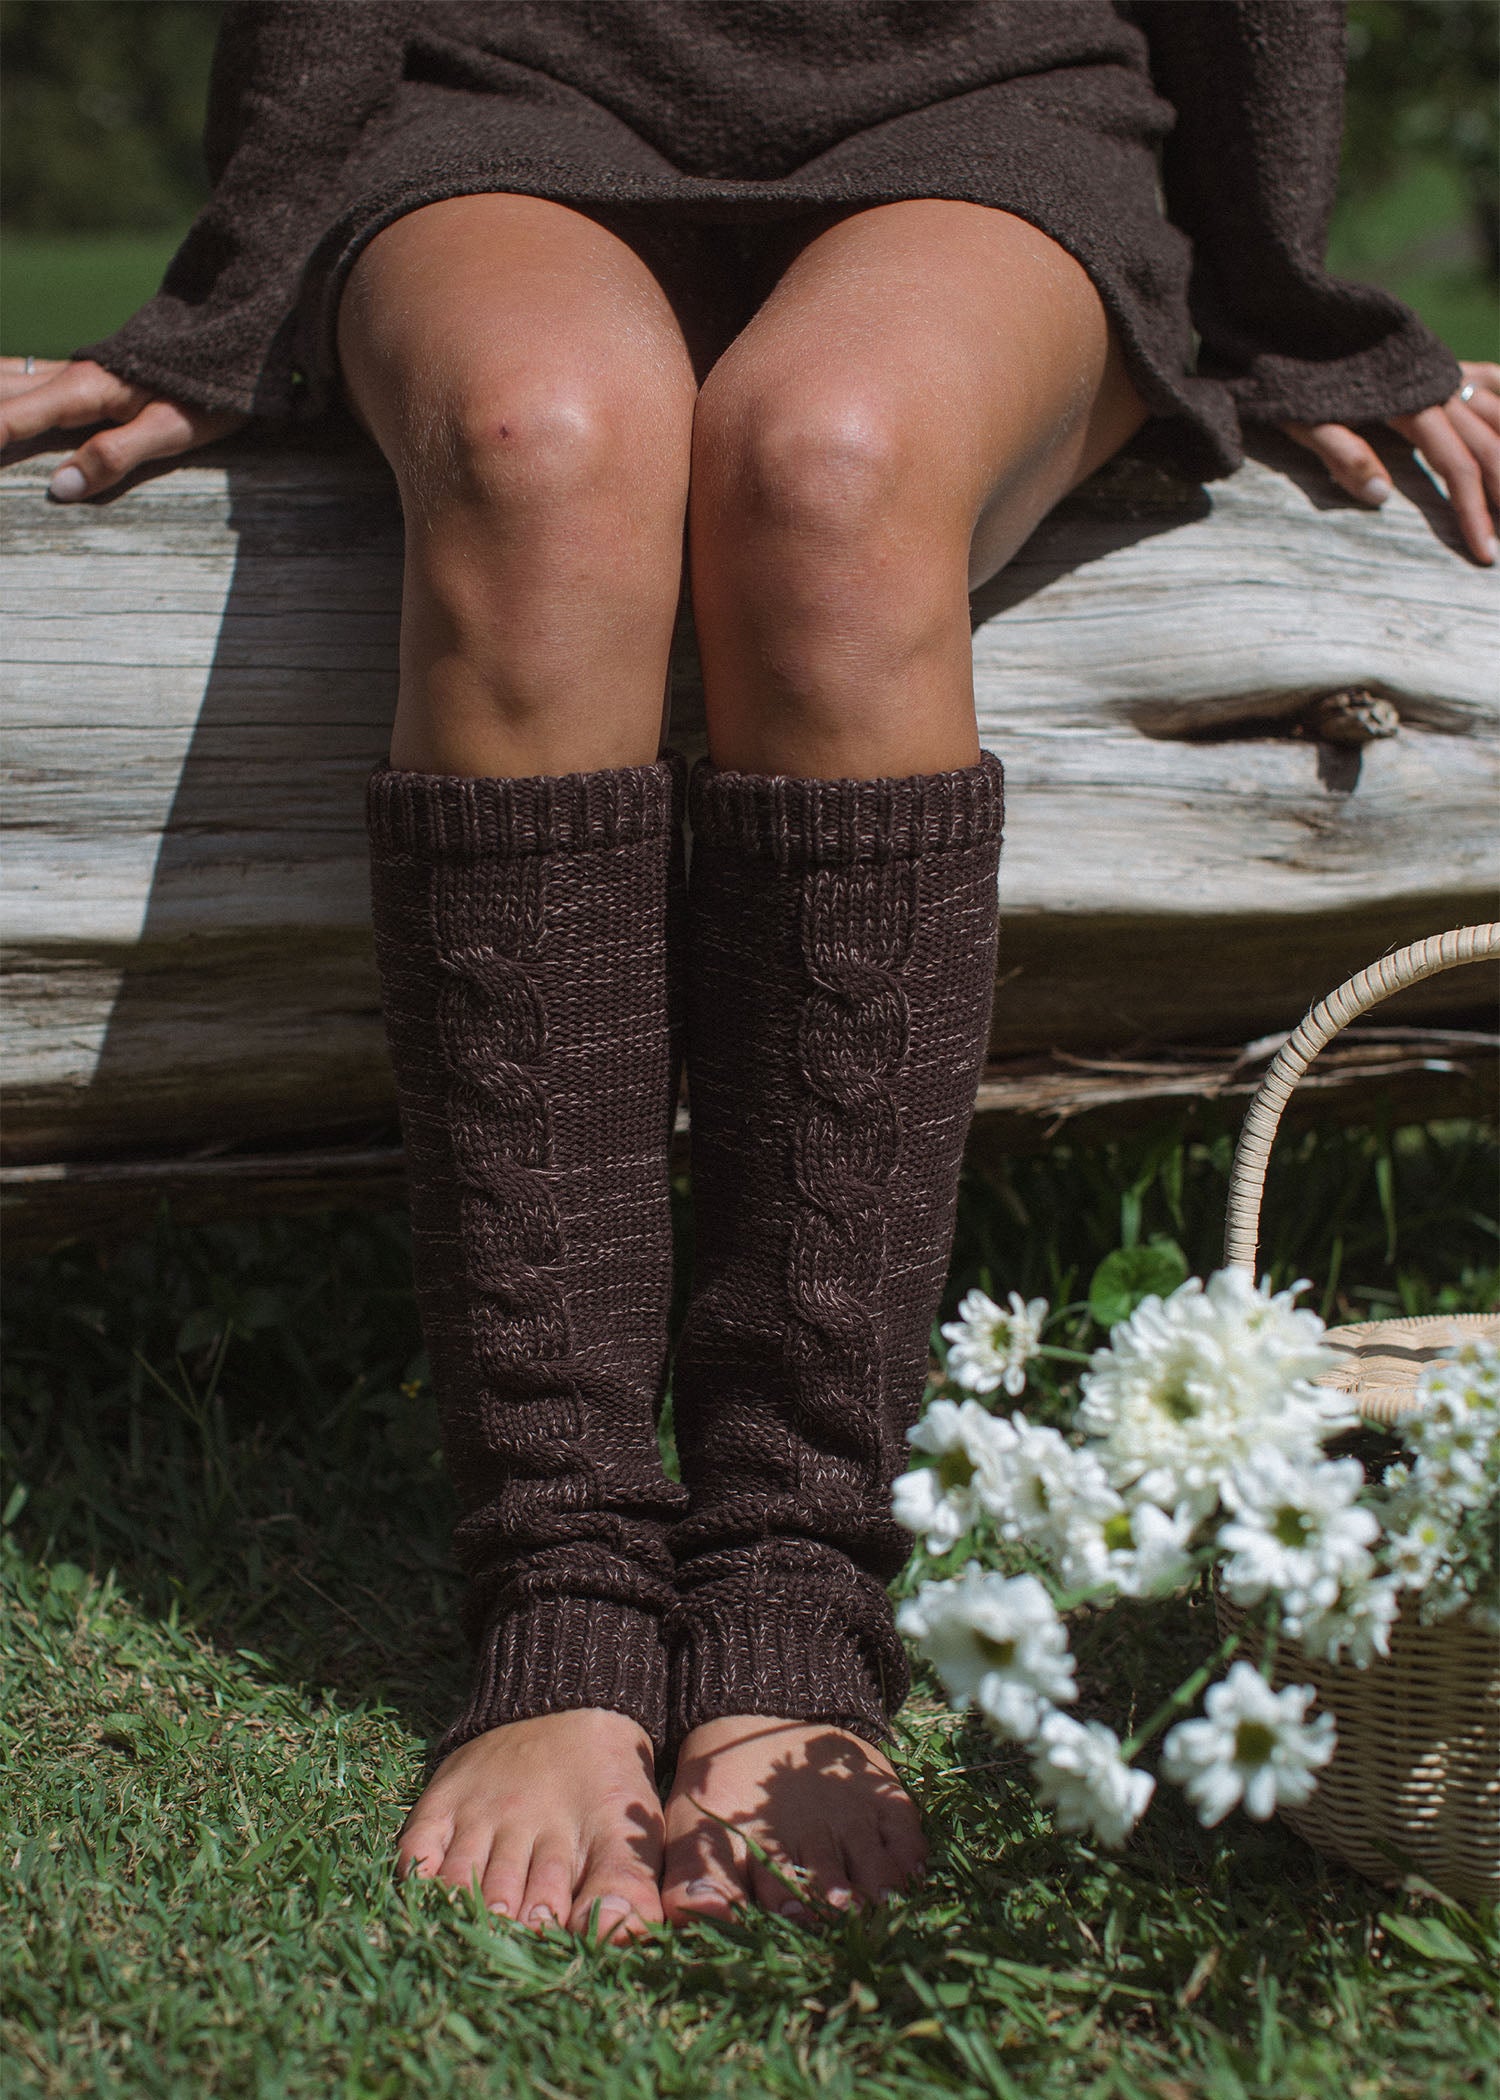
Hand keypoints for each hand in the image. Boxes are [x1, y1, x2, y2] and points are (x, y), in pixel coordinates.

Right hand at [0, 356, 245, 498]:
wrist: (233, 337)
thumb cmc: (209, 391)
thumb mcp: (174, 431)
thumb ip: (115, 456)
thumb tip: (58, 488)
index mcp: (83, 393)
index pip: (6, 420)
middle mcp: (65, 376)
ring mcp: (67, 372)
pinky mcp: (76, 374)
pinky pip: (14, 375)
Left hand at [1279, 361, 1499, 565]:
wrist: (1296, 323)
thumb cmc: (1296, 376)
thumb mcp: (1309, 419)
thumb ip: (1345, 454)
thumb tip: (1382, 496)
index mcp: (1412, 405)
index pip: (1457, 467)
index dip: (1474, 512)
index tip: (1485, 552)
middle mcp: (1439, 384)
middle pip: (1490, 444)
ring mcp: (1444, 369)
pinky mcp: (1440, 362)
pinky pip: (1491, 378)